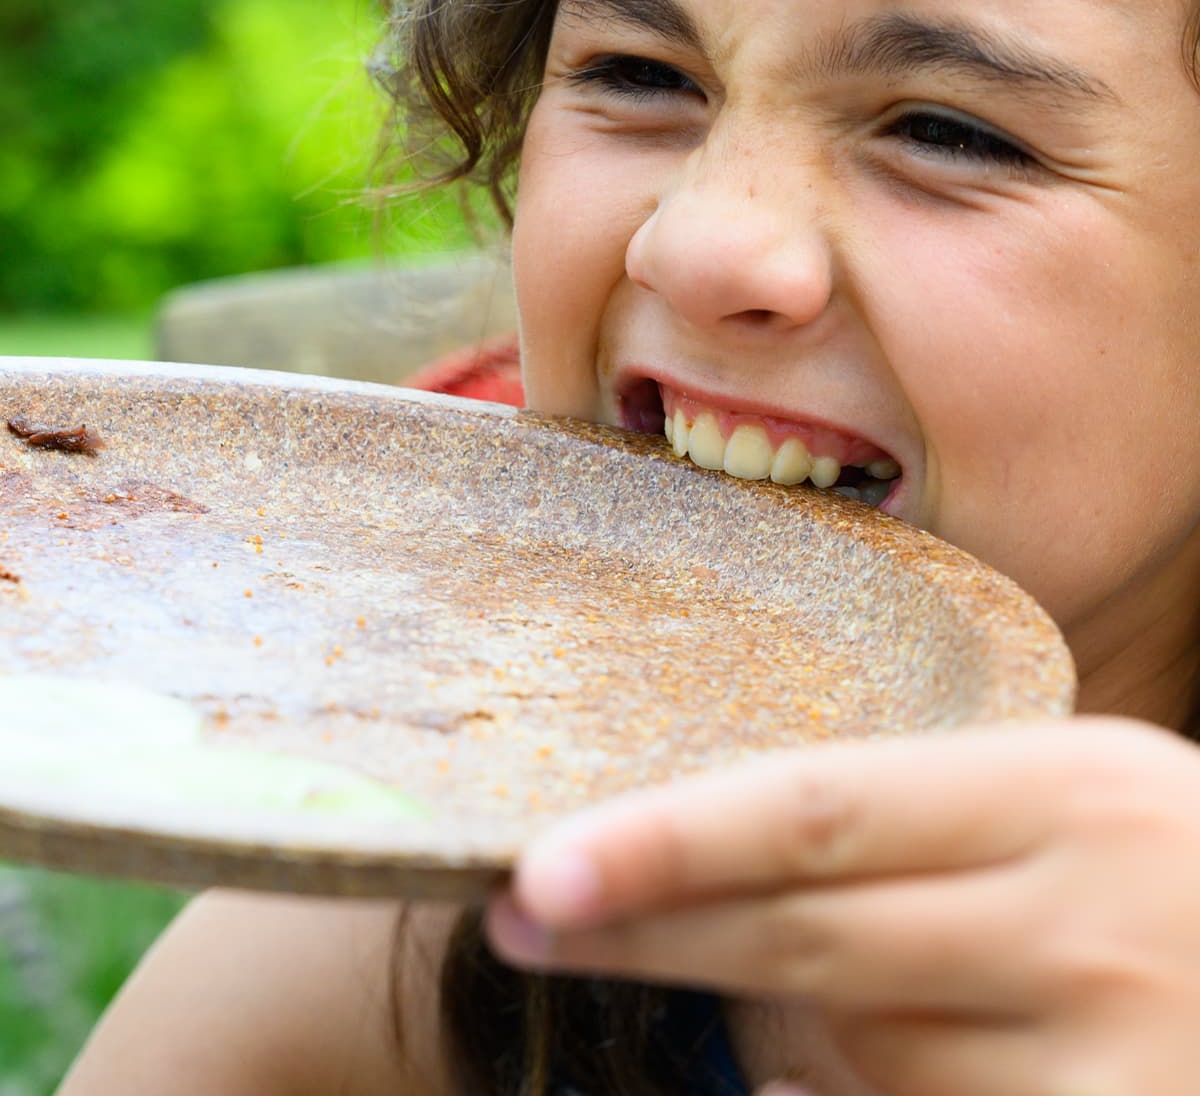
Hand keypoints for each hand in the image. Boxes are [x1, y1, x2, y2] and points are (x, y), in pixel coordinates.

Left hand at [486, 717, 1199, 1095]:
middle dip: (648, 933)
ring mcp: (1119, 1060)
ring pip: (858, 1059)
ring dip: (780, 1038)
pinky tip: (795, 1085)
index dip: (669, 842)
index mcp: (1065, 791)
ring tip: (766, 1004)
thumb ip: (922, 832)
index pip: (819, 807)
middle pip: (808, 935)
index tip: (542, 866)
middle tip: (526, 920)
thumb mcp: (1073, 807)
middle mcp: (1093, 918)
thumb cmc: (1174, 877)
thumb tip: (716, 870)